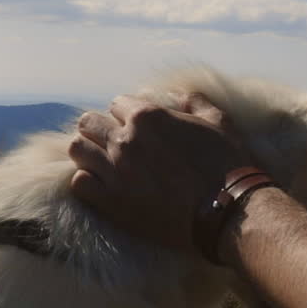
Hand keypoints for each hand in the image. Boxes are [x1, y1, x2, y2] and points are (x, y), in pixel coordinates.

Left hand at [68, 92, 251, 250]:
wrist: (228, 211)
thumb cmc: (228, 165)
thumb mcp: (219, 122)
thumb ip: (195, 102)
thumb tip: (179, 95)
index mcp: (148, 116)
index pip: (117, 103)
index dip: (127, 114)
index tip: (137, 129)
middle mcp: (125, 139)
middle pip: (89, 123)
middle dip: (100, 130)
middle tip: (116, 145)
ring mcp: (115, 171)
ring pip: (78, 149)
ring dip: (89, 153)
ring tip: (103, 163)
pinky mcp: (111, 202)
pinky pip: (79, 183)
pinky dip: (88, 182)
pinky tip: (103, 186)